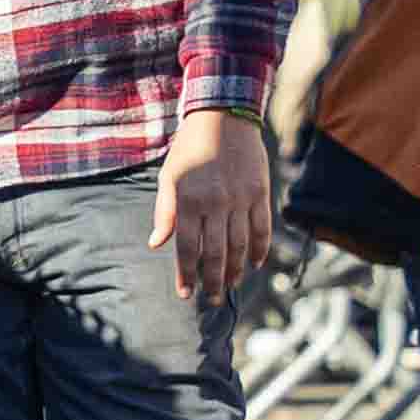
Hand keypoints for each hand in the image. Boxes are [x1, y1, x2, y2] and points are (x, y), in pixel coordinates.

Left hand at [147, 104, 270, 301]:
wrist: (223, 118)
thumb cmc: (189, 150)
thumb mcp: (168, 177)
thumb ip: (165, 212)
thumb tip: (156, 244)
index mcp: (188, 200)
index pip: (186, 247)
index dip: (185, 274)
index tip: (185, 294)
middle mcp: (216, 203)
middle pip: (215, 253)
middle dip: (212, 281)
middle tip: (210, 300)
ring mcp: (241, 199)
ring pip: (240, 245)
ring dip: (236, 270)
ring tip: (229, 286)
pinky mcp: (261, 193)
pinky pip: (262, 229)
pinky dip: (259, 250)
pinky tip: (253, 264)